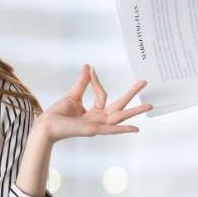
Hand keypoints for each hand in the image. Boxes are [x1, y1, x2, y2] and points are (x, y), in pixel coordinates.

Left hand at [35, 65, 151, 141]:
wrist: (46, 125)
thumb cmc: (58, 114)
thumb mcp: (73, 95)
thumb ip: (83, 83)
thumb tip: (88, 66)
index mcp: (94, 112)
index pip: (102, 94)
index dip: (96, 81)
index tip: (91, 70)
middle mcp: (99, 119)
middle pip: (120, 105)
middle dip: (132, 94)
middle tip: (145, 82)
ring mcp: (98, 125)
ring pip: (120, 116)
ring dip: (135, 111)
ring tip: (150, 105)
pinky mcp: (93, 130)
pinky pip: (111, 130)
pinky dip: (123, 129)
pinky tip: (136, 129)